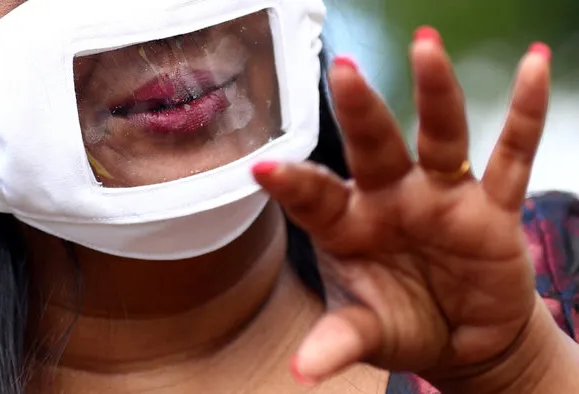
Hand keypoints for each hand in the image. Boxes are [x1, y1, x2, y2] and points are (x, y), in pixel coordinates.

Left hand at [252, 27, 551, 387]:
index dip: (292, 184)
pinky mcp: (491, 206)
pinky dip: (525, 114)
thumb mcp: (367, 333)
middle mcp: (393, 198)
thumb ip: (338, 342)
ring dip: (435, 93)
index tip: (263, 167)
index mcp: (351, 226)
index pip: (317, 198)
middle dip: (360, 111)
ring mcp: (443, 196)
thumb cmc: (402, 324)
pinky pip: (512, 155)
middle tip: (344, 70)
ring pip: (440, 136)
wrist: (461, 337)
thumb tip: (302, 372)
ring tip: (426, 46)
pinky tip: (536, 66)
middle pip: (374, 146)